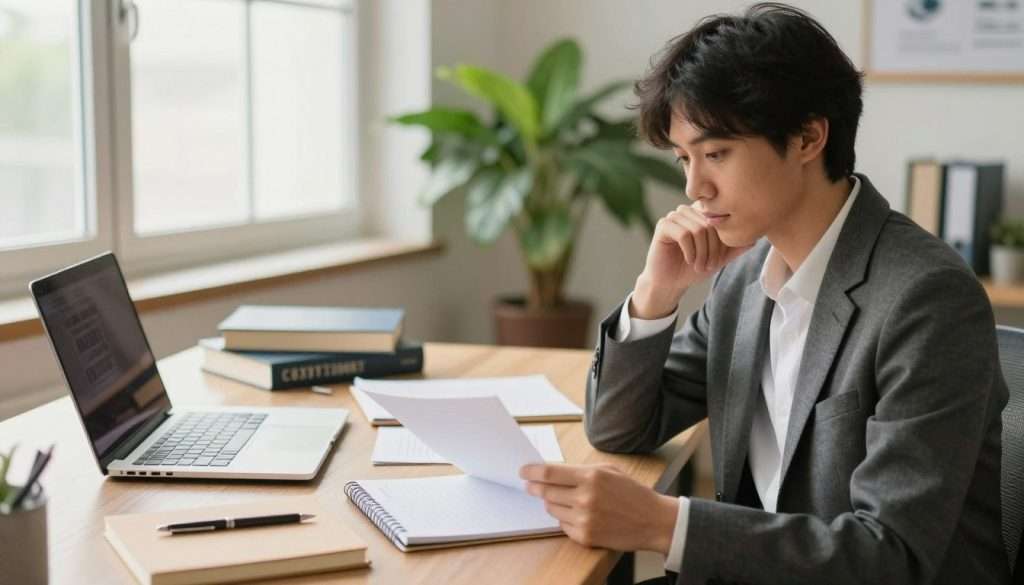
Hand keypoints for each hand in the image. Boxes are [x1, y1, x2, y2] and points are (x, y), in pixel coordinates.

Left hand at [520, 463, 678, 553]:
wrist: (652, 520)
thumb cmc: (631, 493)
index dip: (532, 472)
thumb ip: (581, 471)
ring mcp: (584, 519)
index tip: (523, 472)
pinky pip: (562, 525)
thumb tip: (552, 472)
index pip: (550, 473)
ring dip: (552, 503)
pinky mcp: (585, 536)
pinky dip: (566, 519)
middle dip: (535, 488)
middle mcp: (585, 497)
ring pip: (552, 509)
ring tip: (567, 500)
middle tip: (531, 486)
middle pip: (546, 492)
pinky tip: (579, 515)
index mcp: (591, 477)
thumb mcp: (609, 471)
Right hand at [632, 202, 751, 318]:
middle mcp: (688, 210)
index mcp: (702, 213)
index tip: (719, 260)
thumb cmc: (694, 268)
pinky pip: (683, 234)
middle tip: (710, 265)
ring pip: (698, 230)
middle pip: (710, 224)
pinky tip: (689, 260)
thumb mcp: (719, 258)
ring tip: (699, 265)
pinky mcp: (663, 225)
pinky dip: (690, 251)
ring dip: (702, 253)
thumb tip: (756, 238)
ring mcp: (674, 216)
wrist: (671, 282)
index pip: (722, 219)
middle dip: (713, 249)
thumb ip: (735, 247)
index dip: (723, 241)